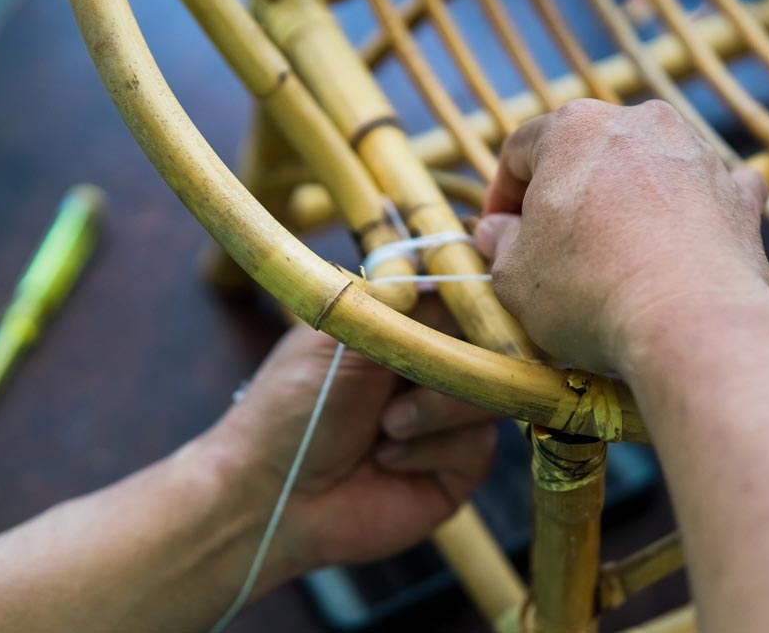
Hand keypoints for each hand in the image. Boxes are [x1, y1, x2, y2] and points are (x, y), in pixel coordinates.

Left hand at [203, 298, 497, 584]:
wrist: (274, 493)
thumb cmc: (294, 405)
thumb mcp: (344, 336)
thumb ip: (405, 304)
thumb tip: (463, 275)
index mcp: (410, 327)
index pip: (468, 300)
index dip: (477, 302)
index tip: (475, 307)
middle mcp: (439, 367)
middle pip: (494, 346)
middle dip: (453, 359)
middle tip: (404, 377)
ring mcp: (454, 417)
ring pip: (493, 394)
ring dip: (434, 408)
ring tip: (384, 427)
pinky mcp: (460, 468)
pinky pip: (479, 445)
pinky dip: (431, 449)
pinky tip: (387, 459)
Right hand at [475, 99, 768, 370]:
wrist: (689, 321)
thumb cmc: (589, 290)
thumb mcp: (515, 275)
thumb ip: (501, 243)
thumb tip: (496, 231)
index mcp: (574, 127)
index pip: (520, 151)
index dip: (502, 196)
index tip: (499, 234)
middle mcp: (639, 122)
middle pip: (587, 152)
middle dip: (566, 194)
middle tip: (551, 245)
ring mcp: (697, 153)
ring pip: (649, 166)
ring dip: (628, 199)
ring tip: (615, 253)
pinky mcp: (738, 193)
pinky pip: (711, 189)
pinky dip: (694, 209)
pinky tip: (683, 240)